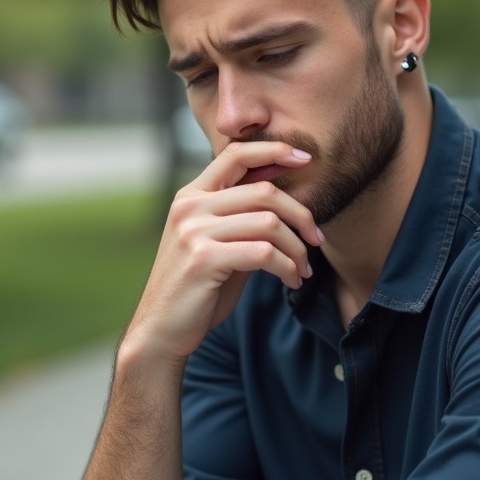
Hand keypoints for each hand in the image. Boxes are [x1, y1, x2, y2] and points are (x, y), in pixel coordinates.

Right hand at [123, 141, 323, 364]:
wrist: (162, 329)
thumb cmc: (198, 287)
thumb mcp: (218, 242)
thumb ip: (243, 217)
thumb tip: (285, 194)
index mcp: (192, 195)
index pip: (235, 154)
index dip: (274, 150)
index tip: (306, 158)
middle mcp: (190, 206)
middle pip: (263, 192)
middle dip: (301, 215)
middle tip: (317, 238)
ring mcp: (193, 231)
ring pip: (269, 223)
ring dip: (297, 249)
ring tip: (303, 269)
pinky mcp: (203, 258)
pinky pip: (263, 252)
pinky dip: (287, 267)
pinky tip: (291, 280)